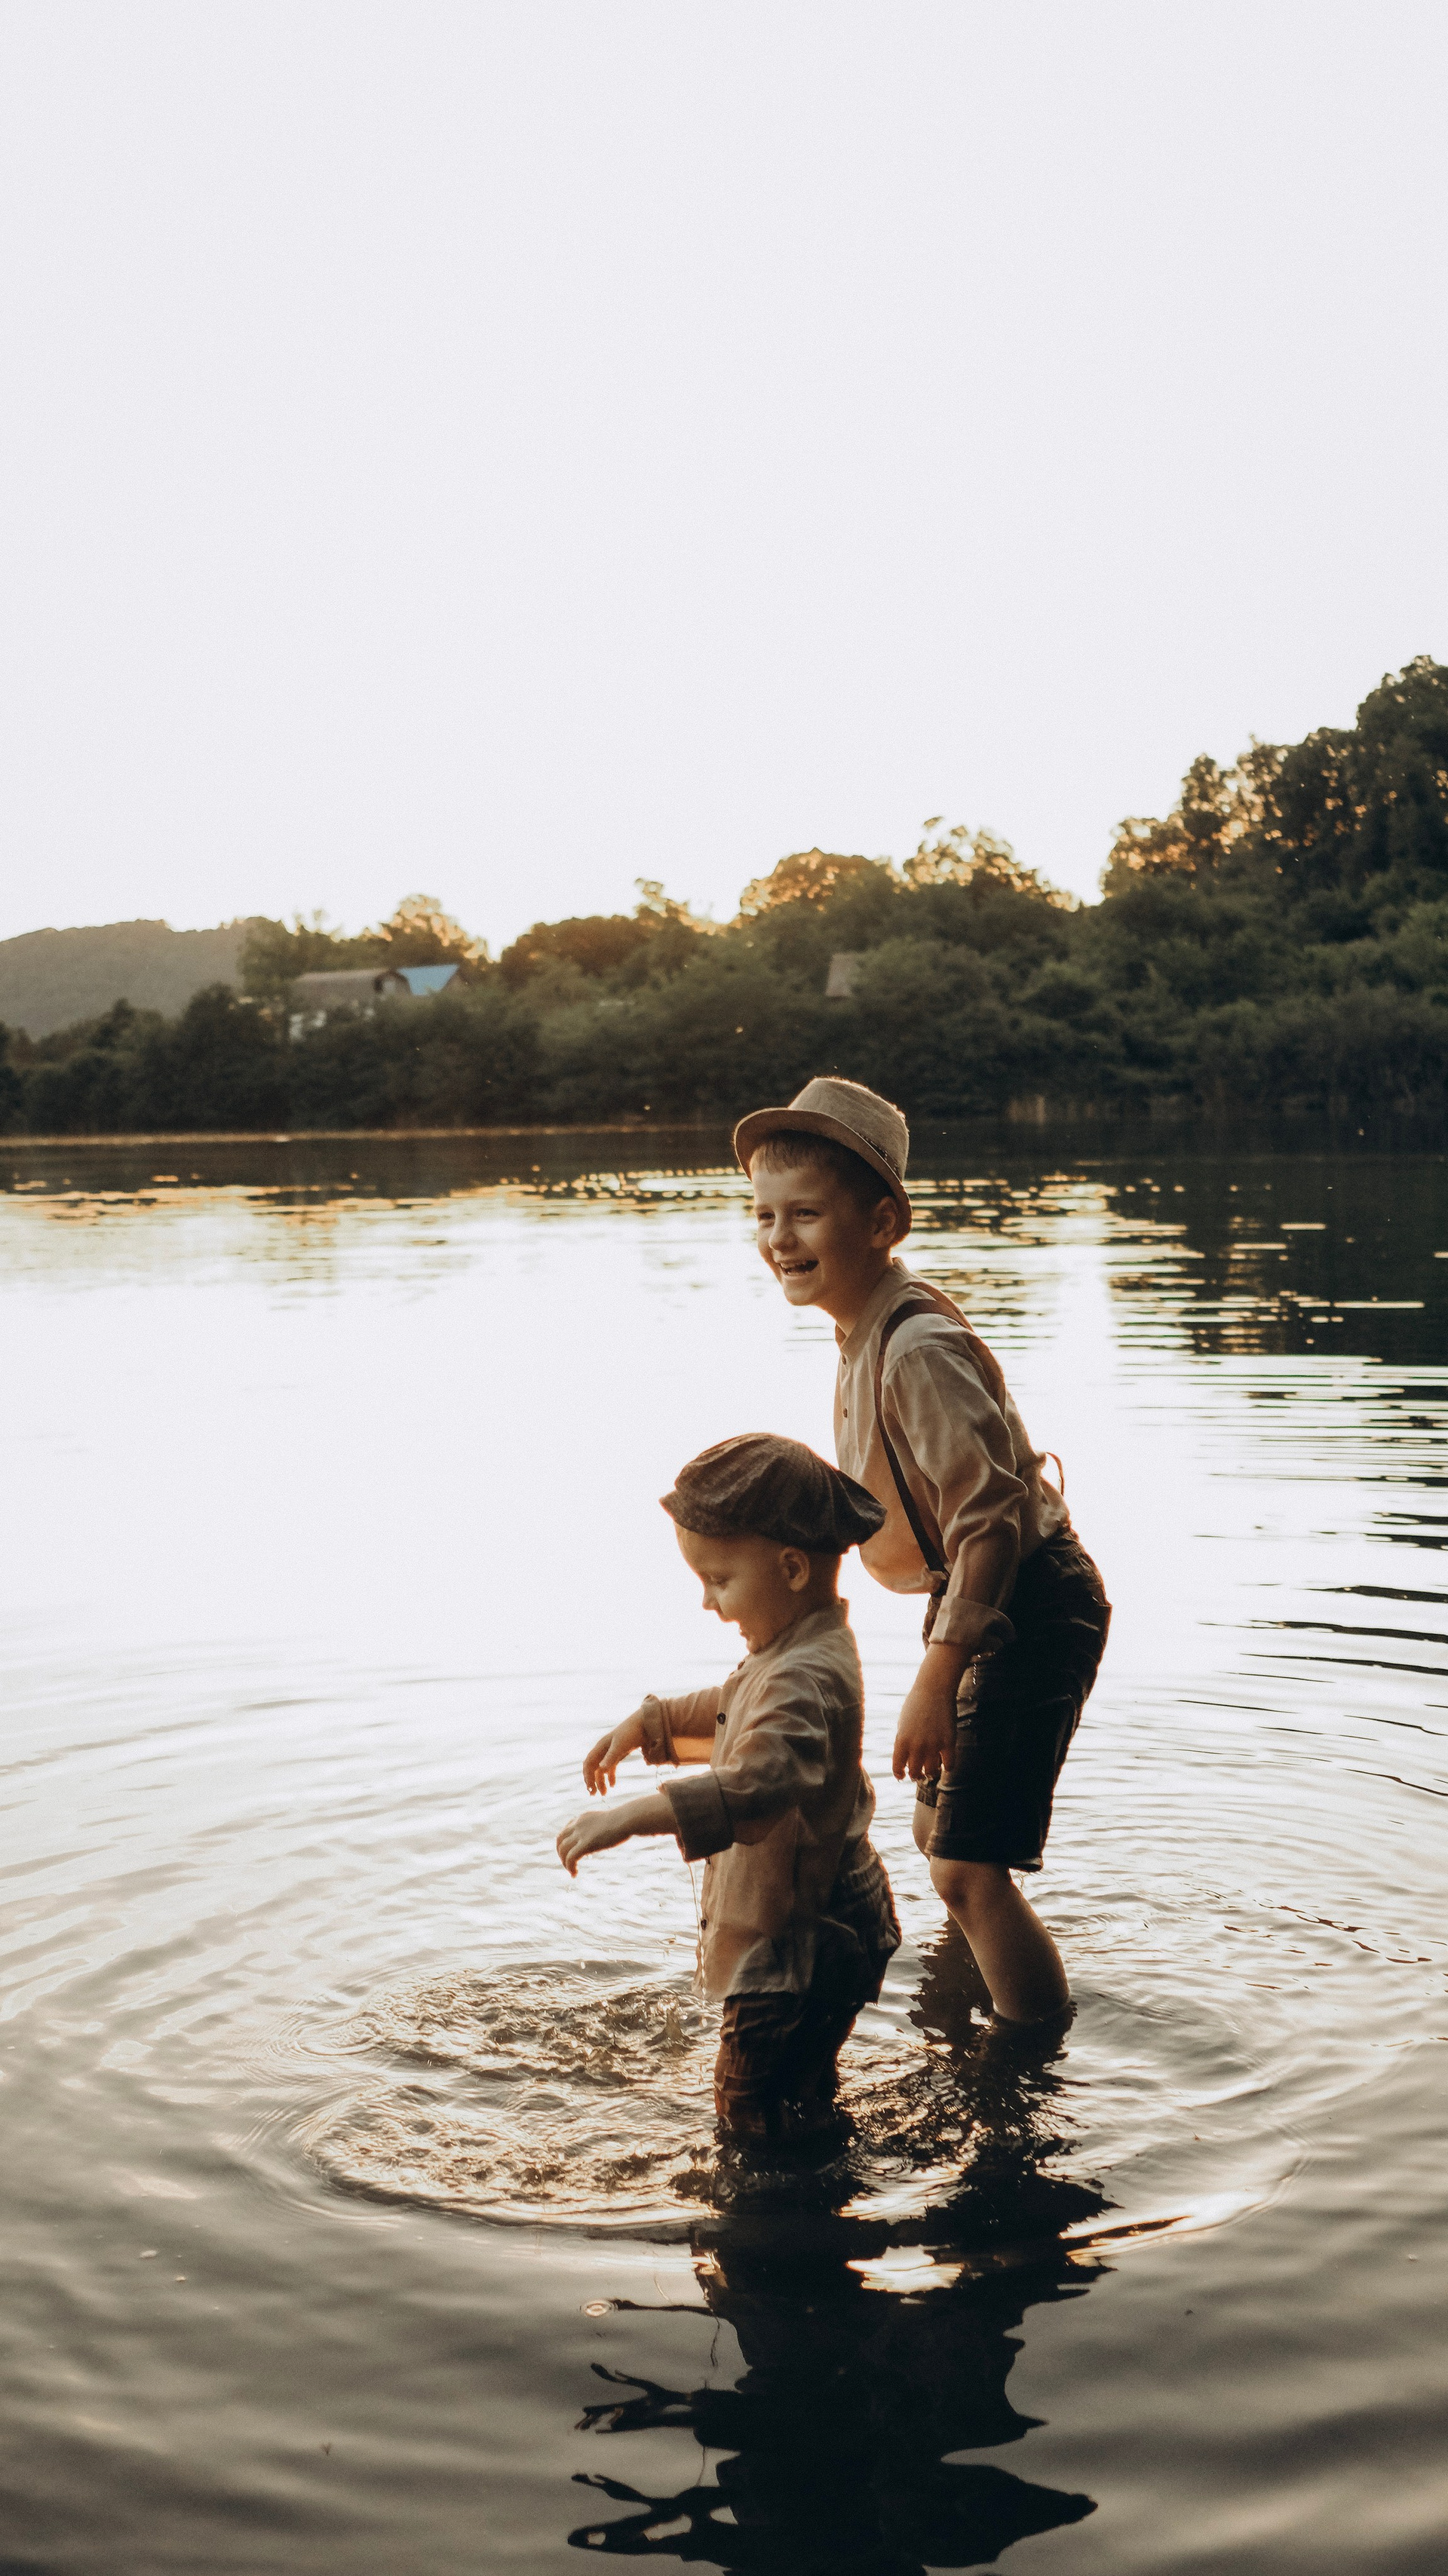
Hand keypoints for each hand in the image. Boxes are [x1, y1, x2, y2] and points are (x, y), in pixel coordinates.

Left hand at [557, 1804, 634, 1874]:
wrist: (627, 1819)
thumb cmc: (623, 1821)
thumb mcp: (606, 1822)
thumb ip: (599, 1829)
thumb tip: (602, 1836)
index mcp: (582, 1818)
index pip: (565, 1831)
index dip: (565, 1844)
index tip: (571, 1854)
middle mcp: (578, 1824)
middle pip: (559, 1840)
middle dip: (561, 1854)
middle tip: (569, 1864)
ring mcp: (581, 1833)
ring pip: (563, 1850)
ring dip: (565, 1863)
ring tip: (572, 1871)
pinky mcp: (586, 1843)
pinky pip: (571, 1858)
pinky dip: (569, 1867)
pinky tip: (575, 1874)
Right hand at [582, 1712, 644, 1794]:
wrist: (645, 1724)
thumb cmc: (631, 1732)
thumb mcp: (620, 1746)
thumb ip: (611, 1757)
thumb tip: (601, 1769)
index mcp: (600, 1746)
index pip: (588, 1764)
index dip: (587, 1776)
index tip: (590, 1789)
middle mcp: (603, 1749)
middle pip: (593, 1768)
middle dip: (592, 1781)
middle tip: (594, 1794)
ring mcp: (611, 1752)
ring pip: (602, 1769)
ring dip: (601, 1781)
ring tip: (604, 1793)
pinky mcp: (619, 1754)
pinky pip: (611, 1767)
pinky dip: (610, 1776)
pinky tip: (613, 1785)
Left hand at [892, 1667, 960, 1783]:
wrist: (934, 1688)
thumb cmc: (915, 1704)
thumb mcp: (902, 1723)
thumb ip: (903, 1742)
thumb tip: (906, 1760)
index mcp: (901, 1740)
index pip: (897, 1767)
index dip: (899, 1775)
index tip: (902, 1776)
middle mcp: (916, 1745)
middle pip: (915, 1773)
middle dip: (916, 1775)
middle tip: (918, 1774)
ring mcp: (933, 1744)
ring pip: (932, 1772)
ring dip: (931, 1773)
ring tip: (932, 1769)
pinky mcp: (949, 1742)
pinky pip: (949, 1765)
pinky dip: (947, 1767)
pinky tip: (945, 1763)